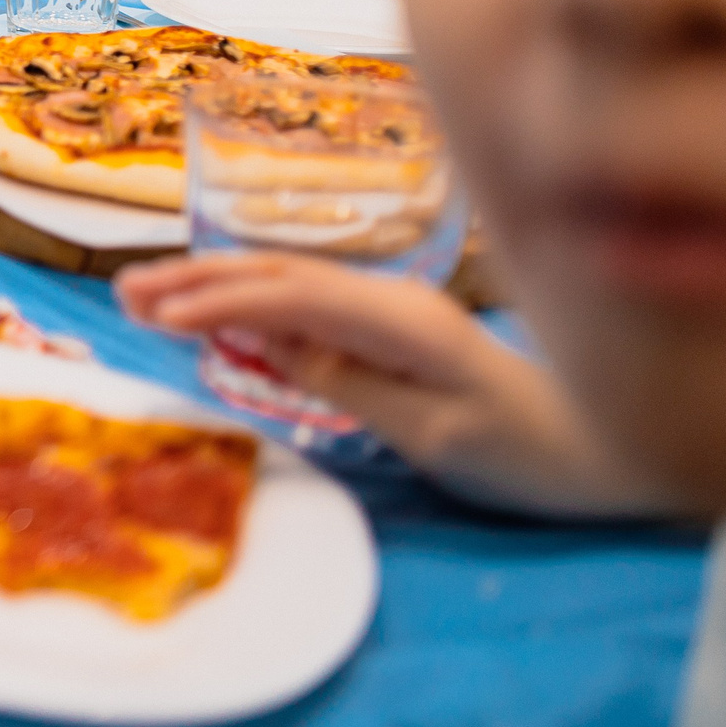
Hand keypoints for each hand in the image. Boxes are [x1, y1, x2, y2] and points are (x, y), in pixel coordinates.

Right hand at [116, 252, 674, 517]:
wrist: (603, 449)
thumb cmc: (527, 454)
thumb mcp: (430, 433)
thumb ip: (345, 381)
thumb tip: (267, 343)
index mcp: (401, 317)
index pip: (288, 294)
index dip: (215, 300)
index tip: (152, 315)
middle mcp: (392, 295)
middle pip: (277, 273)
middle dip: (195, 279)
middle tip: (121, 291)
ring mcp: (391, 306)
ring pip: (286, 282)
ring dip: (213, 284)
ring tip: (144, 294)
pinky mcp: (390, 326)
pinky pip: (304, 302)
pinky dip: (247, 301)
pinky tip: (211, 311)